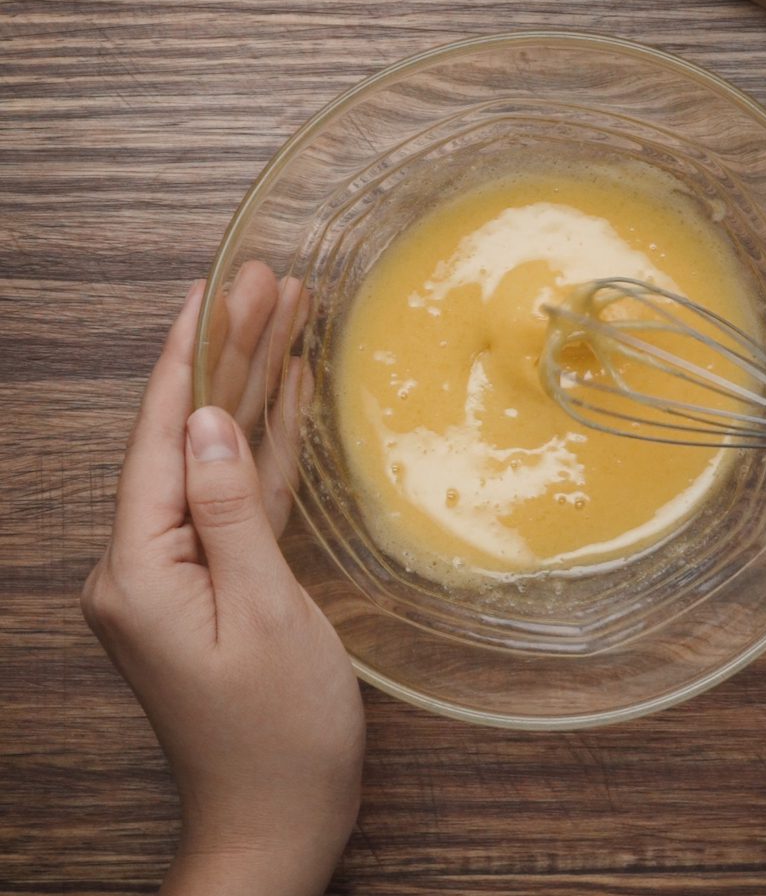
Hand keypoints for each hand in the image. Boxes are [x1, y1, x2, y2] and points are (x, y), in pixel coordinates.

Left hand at [82, 264, 363, 895]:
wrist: (279, 821)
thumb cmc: (277, 731)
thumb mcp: (264, 611)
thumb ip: (229, 509)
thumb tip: (202, 420)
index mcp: (138, 567)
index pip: (159, 434)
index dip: (187, 353)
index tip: (211, 285)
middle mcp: (146, 560)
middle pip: (191, 433)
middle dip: (230, 355)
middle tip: (271, 281)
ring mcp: (181, 569)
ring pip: (221, 457)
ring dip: (254, 389)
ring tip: (289, 317)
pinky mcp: (219, 578)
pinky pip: (242, 497)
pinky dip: (266, 446)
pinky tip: (288, 398)